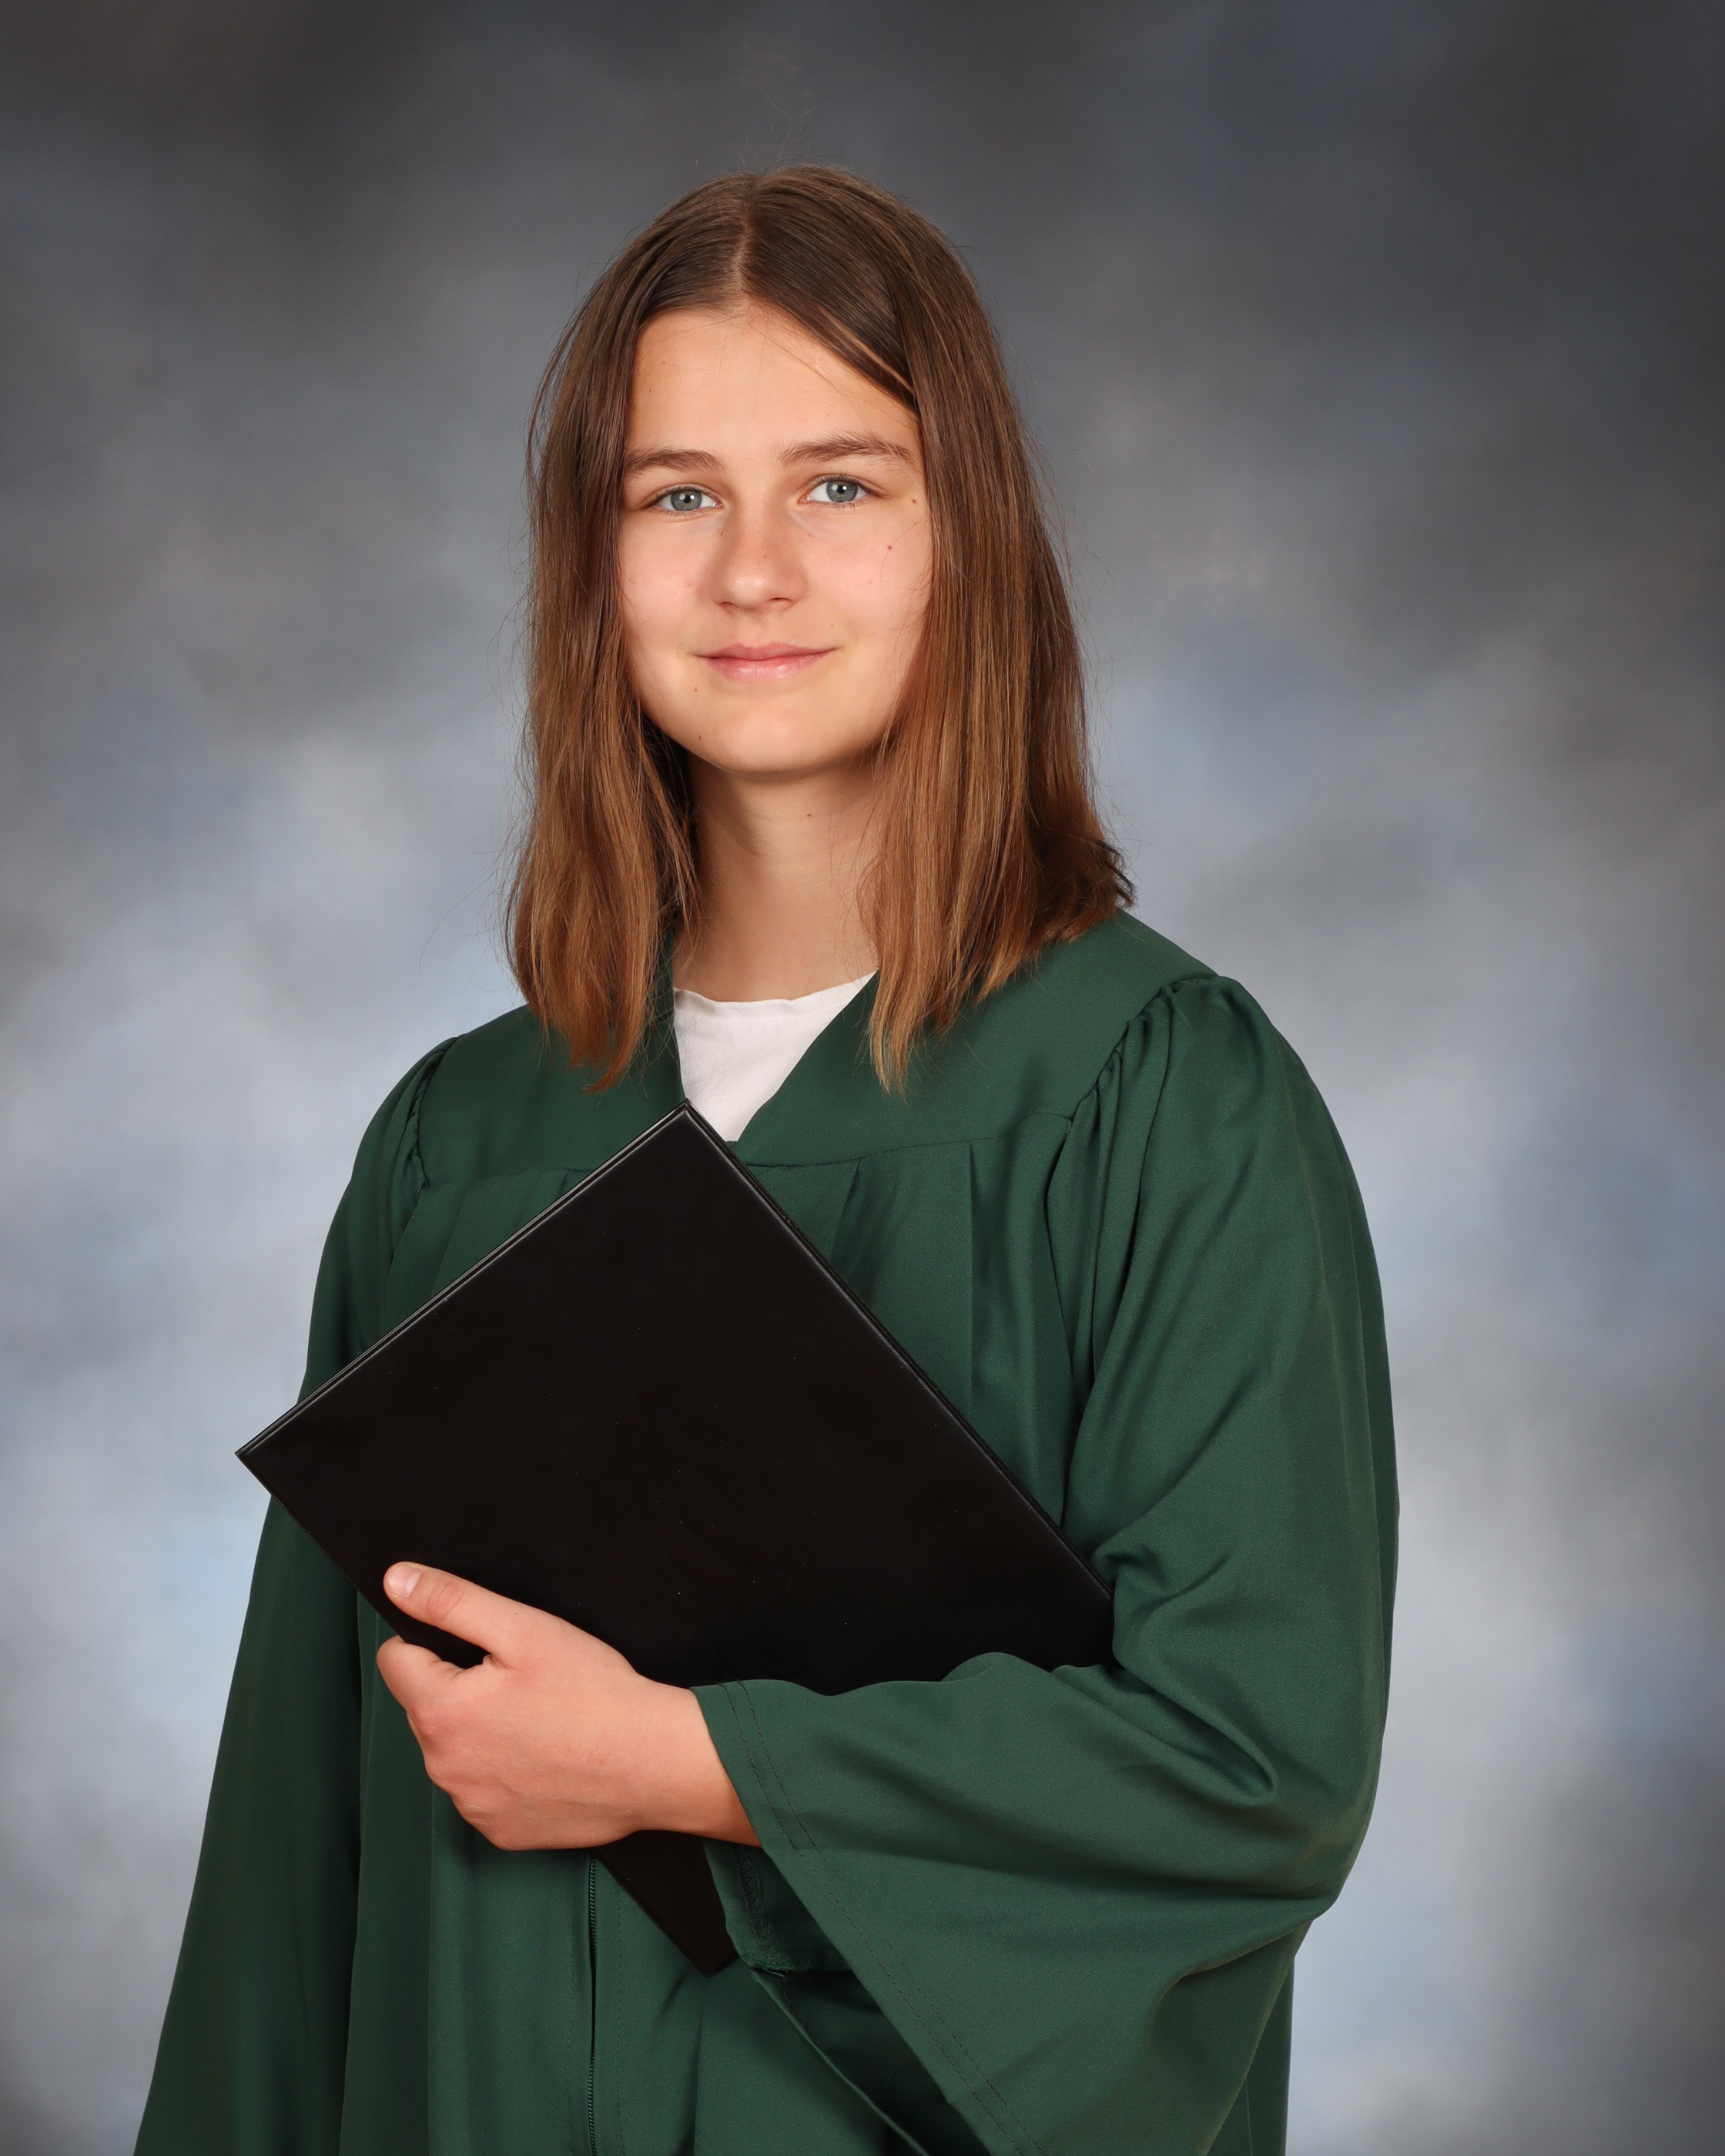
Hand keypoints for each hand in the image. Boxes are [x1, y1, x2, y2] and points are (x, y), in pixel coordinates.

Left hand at [375, 1564, 758, 1852]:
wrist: (654, 1761)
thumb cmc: (594, 1693)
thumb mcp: (523, 1629)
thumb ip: (452, 1602)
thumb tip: (398, 1582)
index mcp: (441, 1712)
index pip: (396, 1660)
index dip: (435, 1641)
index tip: (483, 1647)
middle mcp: (444, 1768)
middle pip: (427, 1708)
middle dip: (460, 1688)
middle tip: (522, 1679)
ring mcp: (472, 1805)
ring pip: (455, 1751)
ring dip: (481, 1732)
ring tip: (539, 1718)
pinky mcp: (501, 1831)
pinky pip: (484, 1790)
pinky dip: (505, 1772)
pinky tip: (547, 1757)